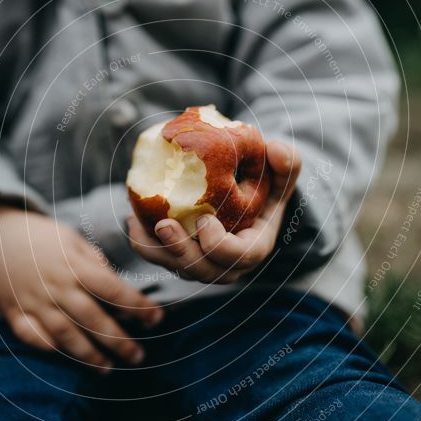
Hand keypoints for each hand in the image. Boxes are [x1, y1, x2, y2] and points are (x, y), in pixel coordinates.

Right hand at [0, 206, 163, 371]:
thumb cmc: (40, 236)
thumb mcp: (71, 239)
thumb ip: (94, 261)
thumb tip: (114, 282)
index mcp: (75, 266)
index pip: (113, 290)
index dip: (137, 307)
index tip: (156, 319)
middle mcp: (57, 287)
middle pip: (93, 319)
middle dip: (118, 341)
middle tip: (138, 357)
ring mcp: (34, 302)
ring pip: (65, 335)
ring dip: (88, 355)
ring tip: (108, 369)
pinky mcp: (14, 313)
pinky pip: (33, 338)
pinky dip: (49, 348)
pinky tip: (66, 357)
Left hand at [128, 141, 300, 282]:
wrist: (241, 193)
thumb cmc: (263, 184)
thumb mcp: (281, 174)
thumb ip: (287, 163)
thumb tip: (275, 150)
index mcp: (254, 247)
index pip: (241, 257)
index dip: (221, 246)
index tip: (205, 221)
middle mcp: (227, 264)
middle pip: (203, 270)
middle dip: (181, 252)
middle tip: (164, 225)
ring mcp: (201, 263)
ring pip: (176, 266)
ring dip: (156, 249)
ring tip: (140, 222)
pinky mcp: (180, 257)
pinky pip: (158, 256)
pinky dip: (144, 242)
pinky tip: (133, 218)